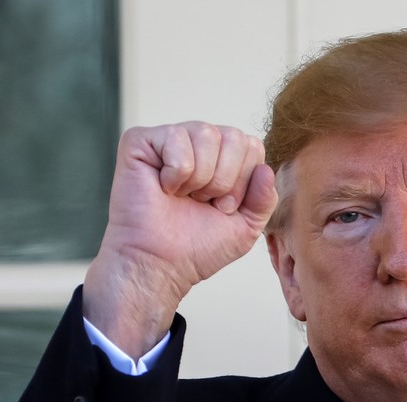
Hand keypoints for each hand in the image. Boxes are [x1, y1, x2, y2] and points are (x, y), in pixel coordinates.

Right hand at [83, 122, 277, 358]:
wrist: (159, 264)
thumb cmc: (197, 246)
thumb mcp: (246, 227)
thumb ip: (265, 199)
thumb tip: (265, 169)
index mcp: (225, 157)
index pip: (252, 146)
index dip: (243, 181)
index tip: (222, 207)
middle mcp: (199, 143)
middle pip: (234, 136)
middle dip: (224, 180)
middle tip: (202, 202)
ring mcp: (171, 139)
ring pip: (207, 133)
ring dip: (200, 177)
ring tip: (183, 196)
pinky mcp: (140, 140)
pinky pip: (175, 137)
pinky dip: (176, 172)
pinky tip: (164, 187)